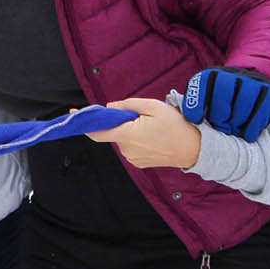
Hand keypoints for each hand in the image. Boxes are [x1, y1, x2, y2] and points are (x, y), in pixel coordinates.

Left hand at [87, 98, 202, 169]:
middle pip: (114, 132)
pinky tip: (153, 136)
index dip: (85, 123)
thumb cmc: (176, 126)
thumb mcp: (154, 107)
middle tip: (142, 115)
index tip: (74, 114)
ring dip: (130, 131)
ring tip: (152, 127)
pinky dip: (136, 139)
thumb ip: (128, 105)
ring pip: (123, 139)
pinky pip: (131, 147)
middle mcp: (127, 149)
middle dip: (122, 122)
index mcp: (128, 135)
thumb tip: (109, 108)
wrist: (195, 149)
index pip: (98, 132)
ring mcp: (133, 158)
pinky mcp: (139, 163)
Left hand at [181, 67, 269, 141]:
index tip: (196, 120)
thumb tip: (184, 119)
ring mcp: (252, 81)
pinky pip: (261, 109)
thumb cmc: (221, 102)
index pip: (200, 86)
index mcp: (209, 75)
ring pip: (243, 102)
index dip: (196, 104)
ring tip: (234, 131)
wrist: (252, 86)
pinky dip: (253, 125)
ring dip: (237, 121)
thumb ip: (193, 107)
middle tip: (221, 128)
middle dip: (220, 116)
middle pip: (223, 94)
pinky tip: (247, 134)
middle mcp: (231, 74)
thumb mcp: (203, 100)